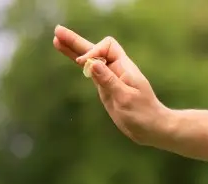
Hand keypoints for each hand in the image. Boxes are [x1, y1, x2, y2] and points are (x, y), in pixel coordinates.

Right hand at [52, 25, 164, 144]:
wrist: (152, 128)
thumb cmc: (143, 113)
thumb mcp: (125, 98)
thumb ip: (108, 80)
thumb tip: (92, 63)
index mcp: (124, 67)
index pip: (107, 47)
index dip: (93, 52)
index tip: (84, 65)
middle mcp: (116, 69)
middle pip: (95, 49)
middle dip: (76, 42)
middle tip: (57, 31)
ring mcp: (109, 78)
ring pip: (90, 60)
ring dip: (74, 50)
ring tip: (56, 40)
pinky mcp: (105, 88)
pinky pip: (90, 72)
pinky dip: (80, 64)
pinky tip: (71, 58)